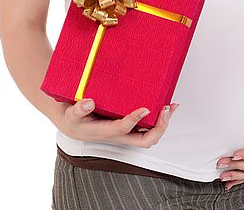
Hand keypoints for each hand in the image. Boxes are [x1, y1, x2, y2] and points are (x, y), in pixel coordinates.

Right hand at [57, 99, 179, 147]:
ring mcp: (126, 132)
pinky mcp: (130, 126)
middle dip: (159, 127)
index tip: (145, 108)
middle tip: (165, 109)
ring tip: (172, 106)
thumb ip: (78, 109)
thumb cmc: (74, 119)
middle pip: (145, 140)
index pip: (123, 129)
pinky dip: (160, 118)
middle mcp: (119, 135)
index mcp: (105, 132)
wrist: (73, 123)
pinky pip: (149, 127)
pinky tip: (166, 106)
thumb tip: (88, 102)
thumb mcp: (71, 113)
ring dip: (163, 123)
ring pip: (150, 135)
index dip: (135, 120)